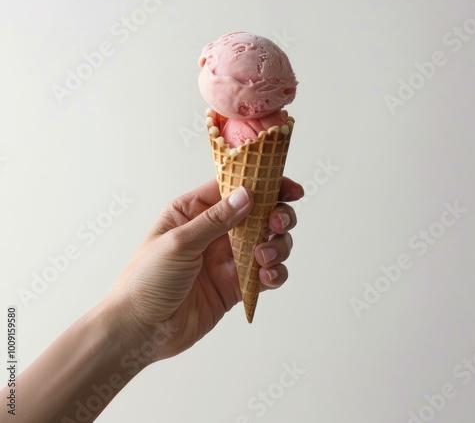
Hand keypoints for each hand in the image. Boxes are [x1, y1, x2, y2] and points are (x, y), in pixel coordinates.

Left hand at [107, 178, 302, 361]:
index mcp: (195, 211)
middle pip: (258, 213)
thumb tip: (247, 194)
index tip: (291, 190)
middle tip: (276, 224)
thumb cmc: (147, 281)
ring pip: (267, 242)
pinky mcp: (235, 285)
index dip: (265, 184)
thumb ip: (216, 219)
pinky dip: (274, 274)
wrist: (141, 331)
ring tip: (263, 257)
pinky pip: (264, 274)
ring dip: (276, 246)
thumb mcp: (179, 242)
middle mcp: (214, 231)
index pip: (234, 188)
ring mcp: (226, 258)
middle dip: (276, 216)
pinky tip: (267, 278)